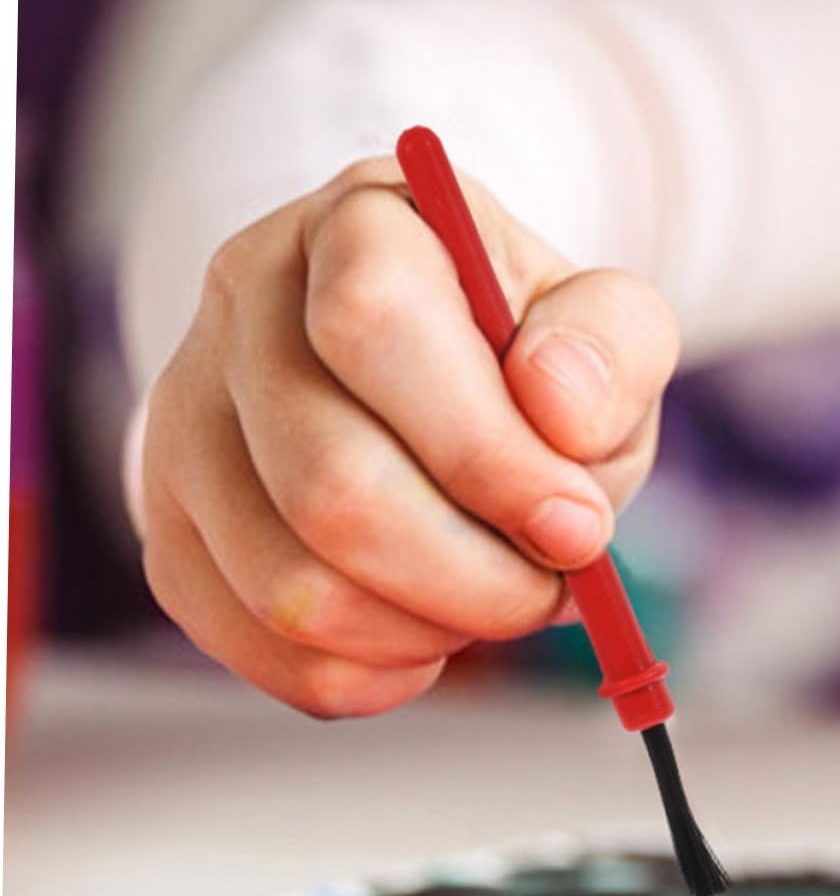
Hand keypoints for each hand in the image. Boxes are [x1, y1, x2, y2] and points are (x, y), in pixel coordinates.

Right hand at [140, 157, 679, 717]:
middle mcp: (244, 303)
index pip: (373, 324)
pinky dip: (365, 673)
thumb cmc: (522, 356)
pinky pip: (253, 644)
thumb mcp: (603, 327)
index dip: (484, 452)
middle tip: (548, 588)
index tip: (577, 523)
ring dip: (424, 629)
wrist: (430, 379)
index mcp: (359, 223)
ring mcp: (186, 417)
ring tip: (488, 599)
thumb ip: (612, 347)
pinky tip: (424, 637)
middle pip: (329, 484)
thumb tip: (560, 410)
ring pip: (287, 585)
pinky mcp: (171, 522)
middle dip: (472, 576)